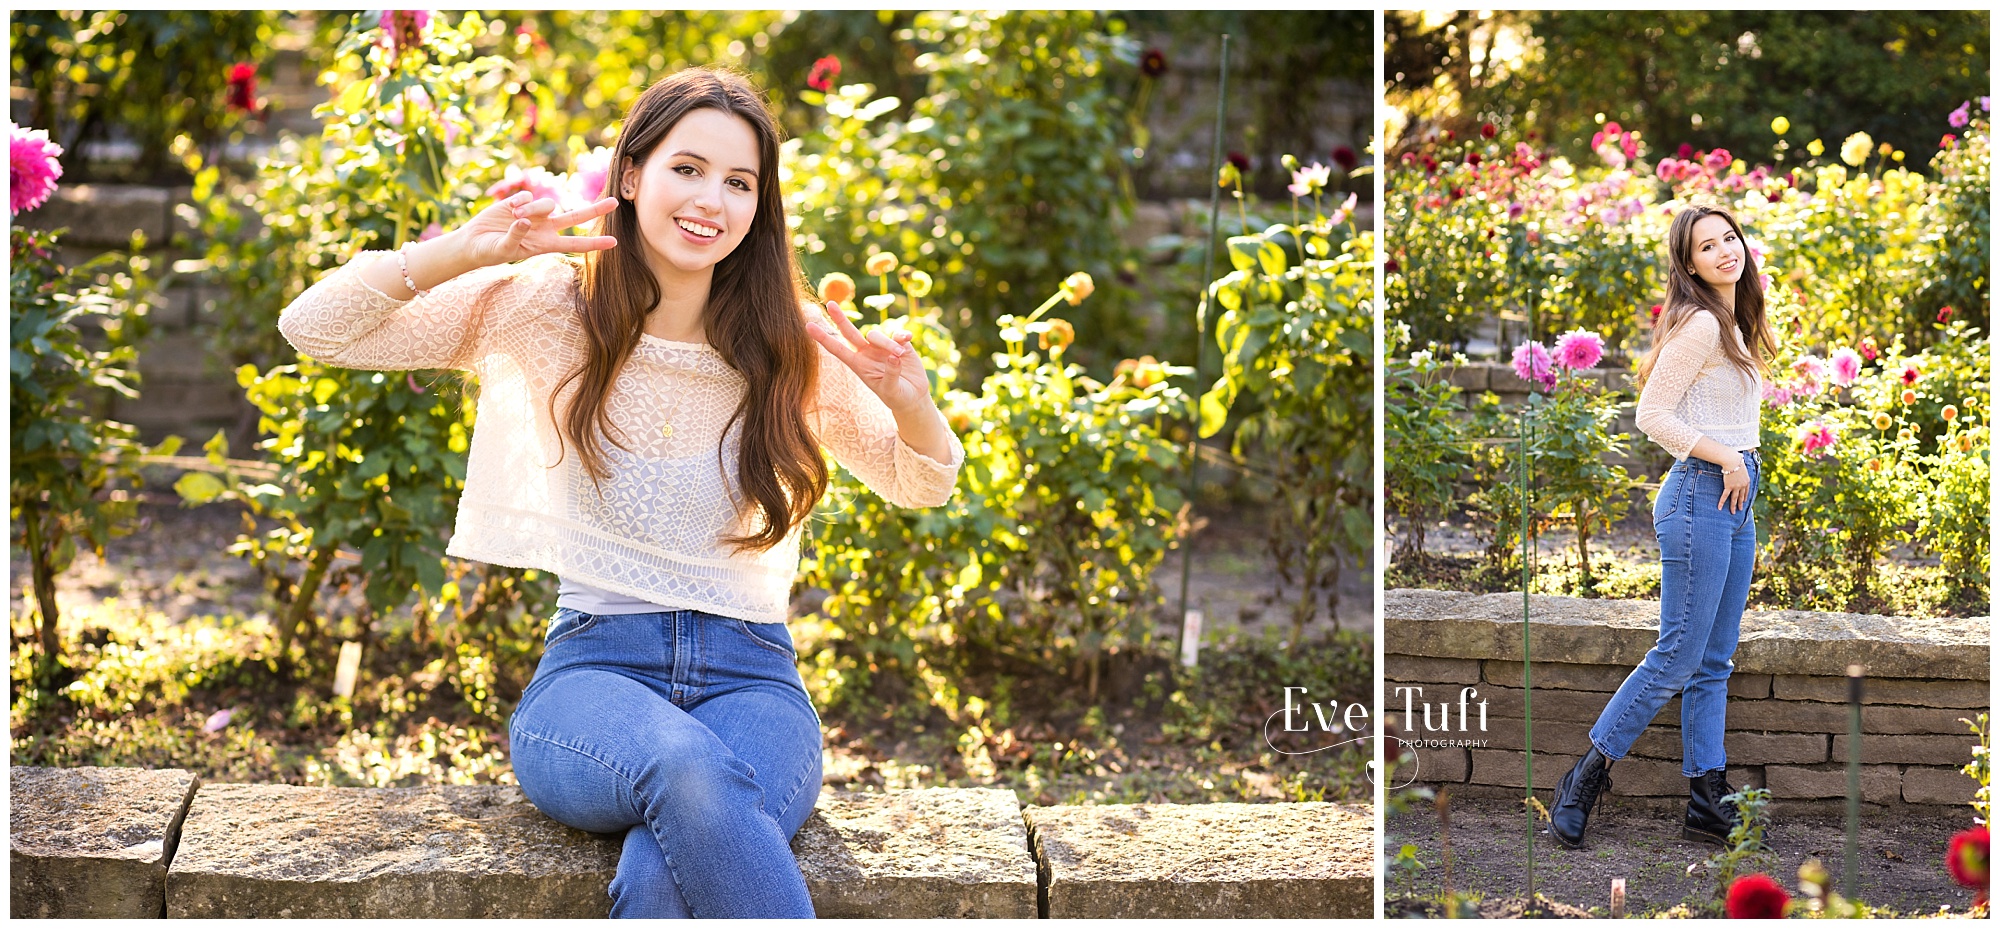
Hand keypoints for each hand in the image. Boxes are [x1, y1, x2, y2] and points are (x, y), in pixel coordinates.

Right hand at [457, 192, 618, 266]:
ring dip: (532, 208)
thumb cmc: (489, 251)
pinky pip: (529, 195)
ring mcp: (536, 213)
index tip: (614, 242)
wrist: (473, 241)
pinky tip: (508, 209)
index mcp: (546, 244)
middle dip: (596, 209)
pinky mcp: (523, 201)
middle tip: (616, 202)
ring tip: (515, 216)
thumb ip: (515, 236)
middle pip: (576, 217)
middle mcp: (545, 228)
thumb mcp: (502, 249)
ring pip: (548, 203)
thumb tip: (525, 220)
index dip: (594, 243)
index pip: (575, 244)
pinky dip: (519, 201)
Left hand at [806, 301, 931, 412]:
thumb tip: (893, 356)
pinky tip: (907, 340)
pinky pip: (897, 333)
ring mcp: (882, 347)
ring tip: (901, 356)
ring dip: (888, 344)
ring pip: (877, 335)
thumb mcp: (892, 390)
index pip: (838, 349)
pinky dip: (901, 335)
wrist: (914, 396)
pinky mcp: (899, 343)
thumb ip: (891, 374)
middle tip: (830, 304)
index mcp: (859, 365)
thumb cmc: (897, 396)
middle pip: (850, 333)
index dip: (823, 338)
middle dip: (840, 319)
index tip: (808, 326)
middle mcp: (867, 353)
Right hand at [1718, 453, 1750, 512]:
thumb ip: (1741, 470)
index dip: (1745, 497)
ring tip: (1733, 512)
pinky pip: (1725, 496)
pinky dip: (1722, 502)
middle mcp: (1742, 485)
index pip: (1746, 491)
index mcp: (1747, 481)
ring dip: (1734, 506)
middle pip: (1741, 497)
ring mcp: (1736, 487)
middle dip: (1740, 504)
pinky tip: (1719, 507)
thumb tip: (1740, 467)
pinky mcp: (1729, 487)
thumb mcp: (1742, 467)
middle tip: (1740, 509)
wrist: (1733, 462)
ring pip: (1734, 498)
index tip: (1744, 501)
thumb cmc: (1736, 461)